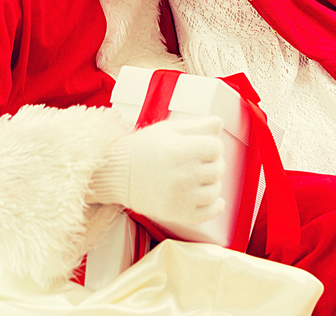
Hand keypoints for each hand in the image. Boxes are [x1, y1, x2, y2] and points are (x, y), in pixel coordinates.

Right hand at [89, 117, 224, 225]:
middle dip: (211, 162)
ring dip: (210, 182)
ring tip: (196, 176)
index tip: (200, 145)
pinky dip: (214, 205)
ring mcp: (182, 197)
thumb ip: (196, 126)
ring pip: (215, 190)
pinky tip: (208, 196)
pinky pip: (209, 211)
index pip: (216, 147)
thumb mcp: (166, 130)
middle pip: (218, 168)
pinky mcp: (178, 214)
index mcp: (181, 150)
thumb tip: (219, 122)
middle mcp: (183, 175)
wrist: (116, 174)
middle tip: (196, 160)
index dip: (210, 144)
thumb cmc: (141, 148)